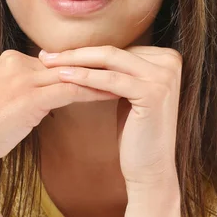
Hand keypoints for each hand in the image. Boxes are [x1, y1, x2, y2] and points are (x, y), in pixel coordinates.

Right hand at [0, 49, 119, 184]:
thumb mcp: (8, 99)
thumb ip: (29, 87)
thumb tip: (57, 87)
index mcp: (9, 59)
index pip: (56, 61)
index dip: (82, 66)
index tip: (106, 68)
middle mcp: (15, 62)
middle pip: (66, 63)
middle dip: (96, 67)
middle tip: (124, 69)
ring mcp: (22, 77)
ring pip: (72, 73)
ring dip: (101, 77)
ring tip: (125, 80)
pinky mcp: (29, 96)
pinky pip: (70, 90)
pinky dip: (93, 92)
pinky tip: (112, 94)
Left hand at [38, 45, 181, 190]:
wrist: (151, 169)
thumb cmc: (135, 131)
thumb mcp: (128, 91)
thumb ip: (119, 68)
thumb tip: (87, 47)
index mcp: (168, 57)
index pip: (118, 48)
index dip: (85, 51)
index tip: (56, 53)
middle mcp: (171, 61)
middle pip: (113, 52)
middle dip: (76, 53)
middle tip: (45, 55)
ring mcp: (165, 76)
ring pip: (109, 61)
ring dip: (75, 61)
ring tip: (48, 64)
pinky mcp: (154, 92)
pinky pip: (111, 80)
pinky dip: (84, 77)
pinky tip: (63, 77)